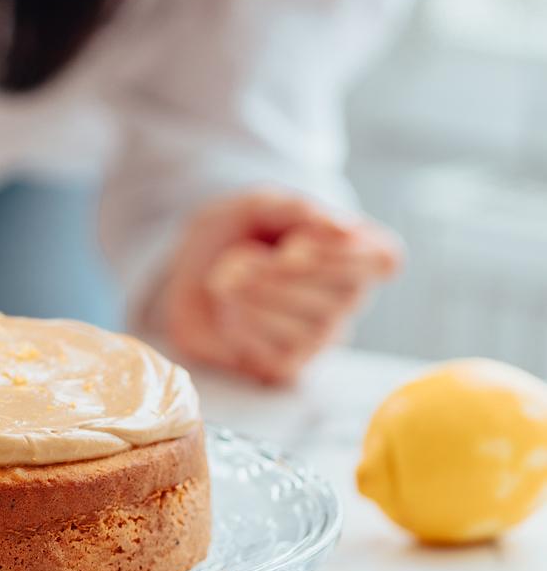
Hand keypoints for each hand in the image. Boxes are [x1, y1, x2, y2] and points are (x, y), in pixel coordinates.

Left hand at [141, 188, 403, 386]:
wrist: (186, 271)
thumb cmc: (234, 233)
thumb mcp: (257, 205)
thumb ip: (297, 209)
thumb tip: (345, 228)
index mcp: (354, 249)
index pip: (385, 258)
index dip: (343, 254)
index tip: (294, 243)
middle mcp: (348, 295)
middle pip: (346, 293)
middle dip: (284, 274)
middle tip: (241, 257)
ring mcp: (322, 335)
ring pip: (311, 325)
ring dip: (255, 297)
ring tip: (225, 276)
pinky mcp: (288, 365)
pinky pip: (278, 352)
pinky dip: (243, 324)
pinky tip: (229, 308)